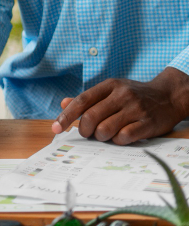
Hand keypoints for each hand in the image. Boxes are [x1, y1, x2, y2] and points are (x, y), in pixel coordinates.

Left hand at [51, 67, 188, 144]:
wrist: (168, 96)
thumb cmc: (135, 95)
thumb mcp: (112, 90)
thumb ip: (89, 98)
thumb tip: (64, 103)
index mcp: (110, 85)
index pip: (82, 100)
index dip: (66, 115)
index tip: (56, 128)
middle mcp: (122, 95)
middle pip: (91, 117)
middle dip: (84, 130)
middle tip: (87, 133)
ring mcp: (135, 109)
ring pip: (105, 129)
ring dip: (100, 137)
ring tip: (105, 134)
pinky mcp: (147, 123)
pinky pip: (123, 137)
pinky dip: (117, 141)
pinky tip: (120, 136)